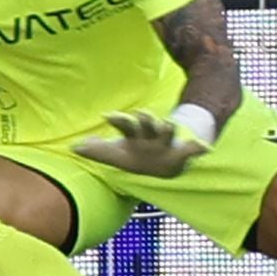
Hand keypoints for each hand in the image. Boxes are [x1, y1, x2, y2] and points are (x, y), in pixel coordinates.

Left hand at [72, 110, 209, 178]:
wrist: (168, 161)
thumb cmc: (138, 154)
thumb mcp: (117, 154)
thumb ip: (96, 150)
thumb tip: (72, 148)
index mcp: (135, 135)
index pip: (125, 125)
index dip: (117, 119)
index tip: (106, 116)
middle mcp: (151, 135)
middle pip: (147, 124)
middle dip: (144, 120)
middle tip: (141, 114)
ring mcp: (168, 143)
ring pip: (167, 131)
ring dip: (167, 128)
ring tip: (168, 124)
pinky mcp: (182, 152)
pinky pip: (193, 149)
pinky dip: (199, 149)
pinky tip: (204, 149)